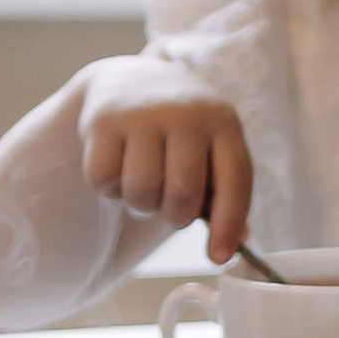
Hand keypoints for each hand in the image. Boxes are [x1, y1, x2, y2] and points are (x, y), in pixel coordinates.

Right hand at [78, 53, 253, 263]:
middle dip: (173, 216)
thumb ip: (224, 194)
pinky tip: (118, 166)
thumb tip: (233, 244)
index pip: (235, 180)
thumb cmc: (181, 131)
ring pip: (141, 192)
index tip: (218, 257)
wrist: (133, 80)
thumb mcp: (211, 149)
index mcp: (224, 122)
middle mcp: (187, 113)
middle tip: (168, 205)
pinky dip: (109, 189)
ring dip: (139, 204)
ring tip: (144, 183)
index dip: (228, 224)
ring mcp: (144, 115)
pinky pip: (103, 181)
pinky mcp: (104, 120)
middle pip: (182, 196)